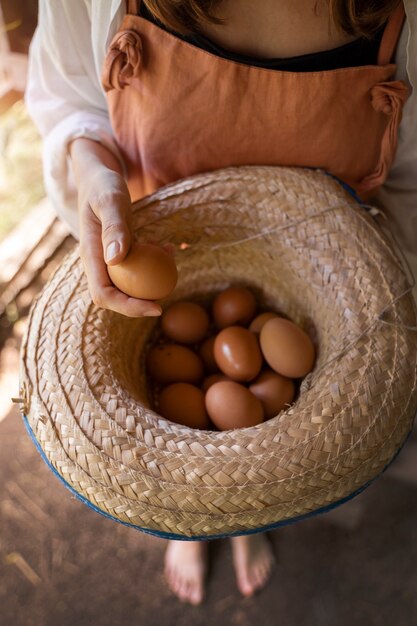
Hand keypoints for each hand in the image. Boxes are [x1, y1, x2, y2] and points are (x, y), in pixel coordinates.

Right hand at [70, 138, 161, 317]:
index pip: (103, 295)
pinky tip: (169, 248)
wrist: (97, 174)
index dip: (128, 307)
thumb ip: (114, 228)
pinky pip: (136, 267)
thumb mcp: (110, 200)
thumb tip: (116, 260)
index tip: (156, 307)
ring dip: (149, 282)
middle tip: (167, 299)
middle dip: (139, 304)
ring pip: (127, 284)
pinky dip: (153, 262)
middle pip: (114, 296)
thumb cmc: (103, 184)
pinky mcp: (118, 252)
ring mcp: (107, 258)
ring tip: (171, 259)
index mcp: (89, 255)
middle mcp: (96, 262)